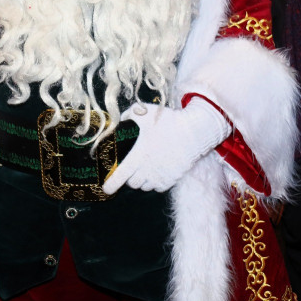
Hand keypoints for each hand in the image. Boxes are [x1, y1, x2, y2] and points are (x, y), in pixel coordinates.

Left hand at [102, 97, 229, 194]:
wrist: (193, 131)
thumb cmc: (168, 121)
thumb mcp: (145, 113)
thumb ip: (128, 116)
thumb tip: (120, 120)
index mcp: (138, 155)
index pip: (120, 176)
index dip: (110, 185)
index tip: (106, 188)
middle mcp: (148, 170)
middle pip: (132, 184)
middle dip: (128, 178)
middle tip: (131, 168)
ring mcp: (160, 176)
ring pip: (145, 187)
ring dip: (142, 181)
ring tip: (144, 168)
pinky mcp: (172, 179)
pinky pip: (158, 187)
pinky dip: (155, 183)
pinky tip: (157, 171)